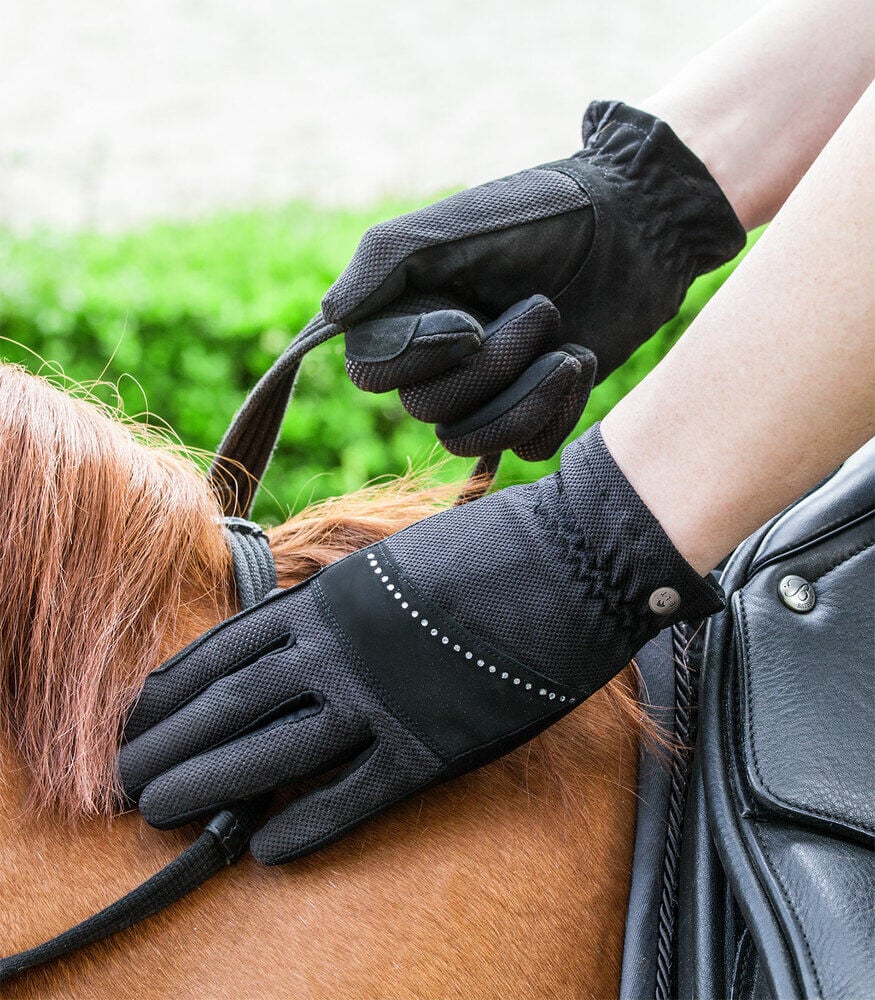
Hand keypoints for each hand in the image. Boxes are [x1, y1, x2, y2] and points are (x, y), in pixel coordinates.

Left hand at [119, 425, 723, 863]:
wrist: (573, 555)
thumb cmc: (490, 549)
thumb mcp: (392, 562)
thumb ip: (341, 602)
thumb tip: (300, 636)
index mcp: (330, 596)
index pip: (224, 649)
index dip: (171, 689)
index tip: (140, 717)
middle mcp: (339, 646)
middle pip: (227, 705)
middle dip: (168, 745)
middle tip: (128, 779)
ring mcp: (381, 696)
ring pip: (269, 753)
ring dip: (207, 785)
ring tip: (161, 811)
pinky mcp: (432, 743)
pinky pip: (350, 797)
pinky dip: (303, 826)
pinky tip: (263, 849)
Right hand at [322, 101, 744, 459]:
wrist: (638, 228)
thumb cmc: (544, 215)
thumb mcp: (455, 222)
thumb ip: (383, 261)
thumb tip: (329, 316)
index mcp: (409, 312)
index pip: (371, 372)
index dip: (417, 359)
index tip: (470, 320)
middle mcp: (440, 359)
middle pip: (429, 410)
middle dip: (494, 364)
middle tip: (543, 306)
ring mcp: (490, 391)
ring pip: (471, 441)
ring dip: (527, 394)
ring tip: (569, 346)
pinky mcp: (538, 412)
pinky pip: (527, 449)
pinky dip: (559, 409)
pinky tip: (582, 359)